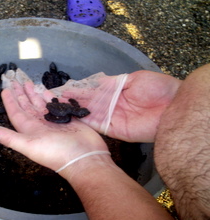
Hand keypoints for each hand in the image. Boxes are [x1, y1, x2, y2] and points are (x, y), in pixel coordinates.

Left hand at [0, 69, 108, 171]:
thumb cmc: (56, 152)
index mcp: (29, 130)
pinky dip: (51, 98)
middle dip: (21, 94)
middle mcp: (40, 125)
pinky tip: (47, 91)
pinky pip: (56, 105)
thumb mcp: (29, 145)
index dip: (10, 101)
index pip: (16, 113)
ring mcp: (54, 122)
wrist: (84, 157)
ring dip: (34, 94)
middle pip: (27, 106)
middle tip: (16, 80)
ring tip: (30, 83)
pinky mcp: (68, 119)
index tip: (5, 89)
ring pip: (41, 104)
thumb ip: (8, 137)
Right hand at [45, 71, 181, 141]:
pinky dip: (85, 122)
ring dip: (75, 112)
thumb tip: (97, 81)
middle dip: (72, 102)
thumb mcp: (134, 79)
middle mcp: (111, 105)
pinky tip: (71, 118)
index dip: (79, 91)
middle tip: (55, 100)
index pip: (93, 92)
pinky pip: (97, 125)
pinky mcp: (115, 130)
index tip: (64, 89)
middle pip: (88, 104)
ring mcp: (112, 118)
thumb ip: (114, 82)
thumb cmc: (157, 89)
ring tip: (58, 108)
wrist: (174, 106)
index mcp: (115, 92)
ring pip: (89, 115)